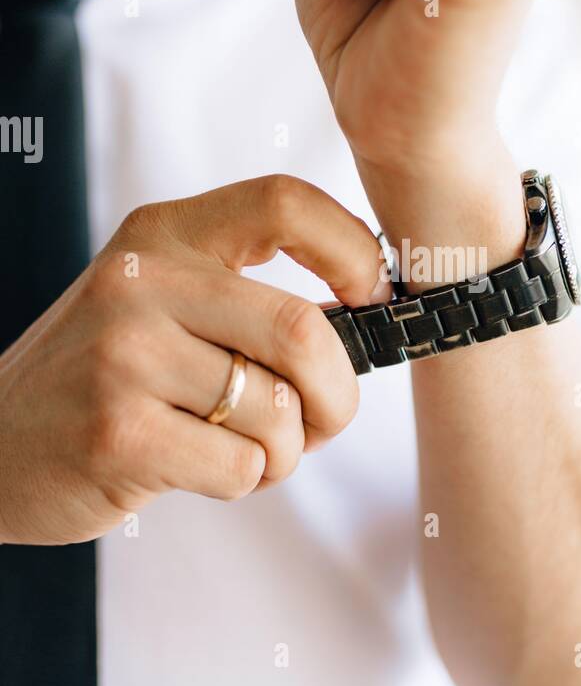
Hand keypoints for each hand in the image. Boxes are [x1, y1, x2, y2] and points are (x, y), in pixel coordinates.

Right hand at [0, 176, 385, 544]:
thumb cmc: (101, 379)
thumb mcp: (155, 302)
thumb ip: (240, 296)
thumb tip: (364, 316)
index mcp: (161, 234)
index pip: (283, 203)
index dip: (353, 248)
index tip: (374, 294)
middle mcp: (142, 283)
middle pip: (300, 329)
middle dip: (337, 393)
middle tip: (325, 419)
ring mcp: (125, 358)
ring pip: (277, 411)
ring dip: (287, 451)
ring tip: (246, 450)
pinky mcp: (119, 436)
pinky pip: (244, 467)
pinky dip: (247, 482)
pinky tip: (200, 470)